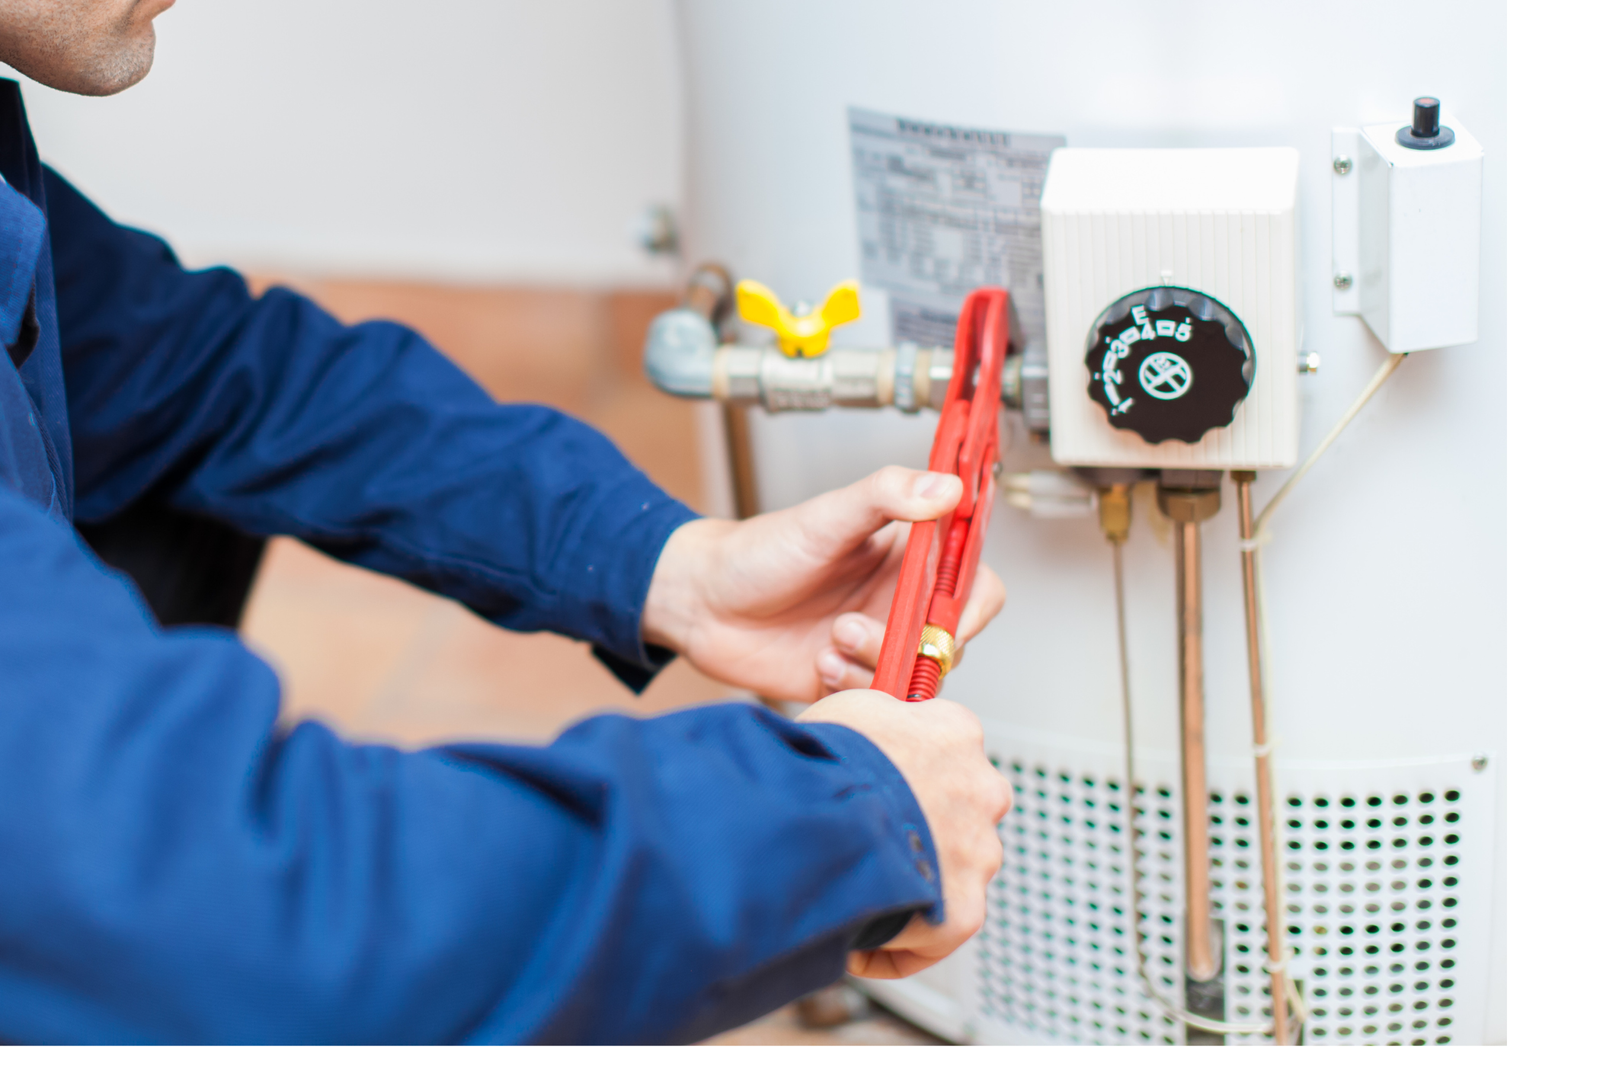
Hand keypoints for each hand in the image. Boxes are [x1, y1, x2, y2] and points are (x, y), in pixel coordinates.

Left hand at [641, 466, 1005, 702]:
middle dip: (912, 645)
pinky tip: (818, 664)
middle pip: (949, 641)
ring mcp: (877, 645)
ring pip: (916, 678)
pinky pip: (879, 703)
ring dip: (875, 665)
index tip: (940, 616)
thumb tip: (947, 486)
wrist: (701, 602)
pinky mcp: (852, 682)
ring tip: (829, 641)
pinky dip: (853, 689)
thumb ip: (888, 494)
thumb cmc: (759, 551)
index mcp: (907, 559)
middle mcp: (899, 604)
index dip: (970, 607)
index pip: (976, 585)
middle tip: (856, 629)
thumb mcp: (826, 514)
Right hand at [797, 688, 1009, 978]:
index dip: (910, 769)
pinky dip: (900, 943)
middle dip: (923, 825)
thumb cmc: (829, 759)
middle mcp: (983, 788)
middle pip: (959, 810)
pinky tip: (858, 943)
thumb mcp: (852, 708)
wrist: (825, 816)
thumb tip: (881, 727)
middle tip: (869, 839)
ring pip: (953, 869)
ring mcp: (980, 852)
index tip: (881, 784)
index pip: (947, 749)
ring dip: (916, 879)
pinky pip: (936, 933)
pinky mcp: (965, 911)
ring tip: (859, 888)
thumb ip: (883, 717)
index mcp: (956, 732)